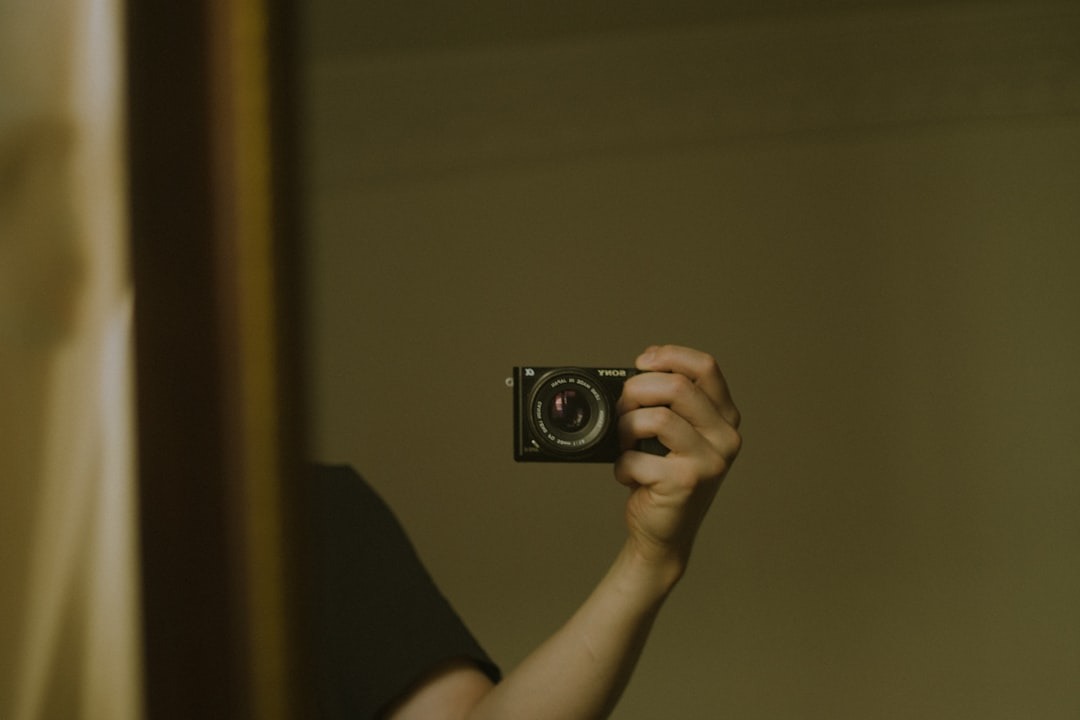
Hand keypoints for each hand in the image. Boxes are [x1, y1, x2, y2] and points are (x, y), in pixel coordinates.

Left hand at [614, 345, 741, 576]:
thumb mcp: (676, 434)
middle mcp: (725, 437)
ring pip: (656, 417)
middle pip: (677, 386)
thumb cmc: (664, 477)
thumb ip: (669, 403)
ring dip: (626, 427)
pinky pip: (636, 457)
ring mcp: (709, 461)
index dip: (669, 356)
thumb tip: (638, 369)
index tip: (641, 363)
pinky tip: (629, 476)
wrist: (664, 533)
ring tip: (625, 443)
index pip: (706, 367)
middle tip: (622, 410)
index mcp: (725, 418)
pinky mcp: (685, 483)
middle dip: (636, 391)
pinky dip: (621, 465)